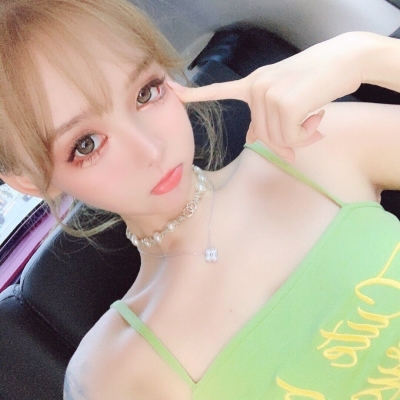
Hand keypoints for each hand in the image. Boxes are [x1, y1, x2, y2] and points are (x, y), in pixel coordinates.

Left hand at [168, 32, 367, 160]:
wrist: (345, 59)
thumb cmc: (316, 78)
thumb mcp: (284, 96)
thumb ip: (265, 117)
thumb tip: (251, 141)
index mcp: (253, 83)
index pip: (219, 90)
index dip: (194, 95)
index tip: (170, 92)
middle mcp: (256, 87)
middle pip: (261, 135)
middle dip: (284, 142)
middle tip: (309, 129)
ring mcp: (268, 95)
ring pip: (277, 139)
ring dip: (299, 137)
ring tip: (314, 116)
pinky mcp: (284, 104)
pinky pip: (291, 138)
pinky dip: (306, 135)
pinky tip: (317, 116)